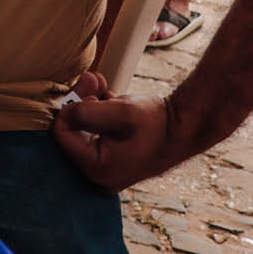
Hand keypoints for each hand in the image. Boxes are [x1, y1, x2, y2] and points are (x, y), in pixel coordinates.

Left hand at [50, 71, 182, 190]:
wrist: (190, 126)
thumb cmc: (158, 122)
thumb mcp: (120, 111)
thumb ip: (85, 111)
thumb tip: (65, 110)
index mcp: (98, 170)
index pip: (62, 135)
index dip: (68, 107)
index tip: (87, 86)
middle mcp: (100, 176)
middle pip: (72, 132)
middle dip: (80, 101)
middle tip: (93, 78)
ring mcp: (107, 168)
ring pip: (84, 130)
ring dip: (90, 104)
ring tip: (103, 84)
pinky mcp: (115, 158)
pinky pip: (96, 133)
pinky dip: (100, 114)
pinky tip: (111, 98)